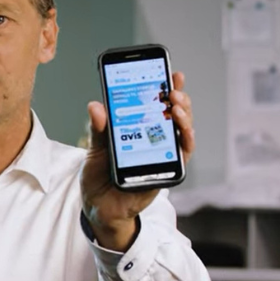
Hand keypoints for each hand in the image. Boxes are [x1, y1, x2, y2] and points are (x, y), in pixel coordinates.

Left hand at [81, 71, 195, 250]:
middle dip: (178, 99)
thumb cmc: (98, 178)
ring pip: (182, 133)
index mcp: (138, 131)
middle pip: (174, 115)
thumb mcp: (95, 150)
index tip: (171, 73)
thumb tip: (96, 105)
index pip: (156, 105)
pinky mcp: (165, 173)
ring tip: (177, 107)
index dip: (166, 88)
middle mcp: (154, 141)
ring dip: (184, 118)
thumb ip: (99, 129)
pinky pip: (181, 156)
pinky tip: (182, 132)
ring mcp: (162, 156)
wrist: (98, 208)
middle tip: (172, 90)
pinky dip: (184, 142)